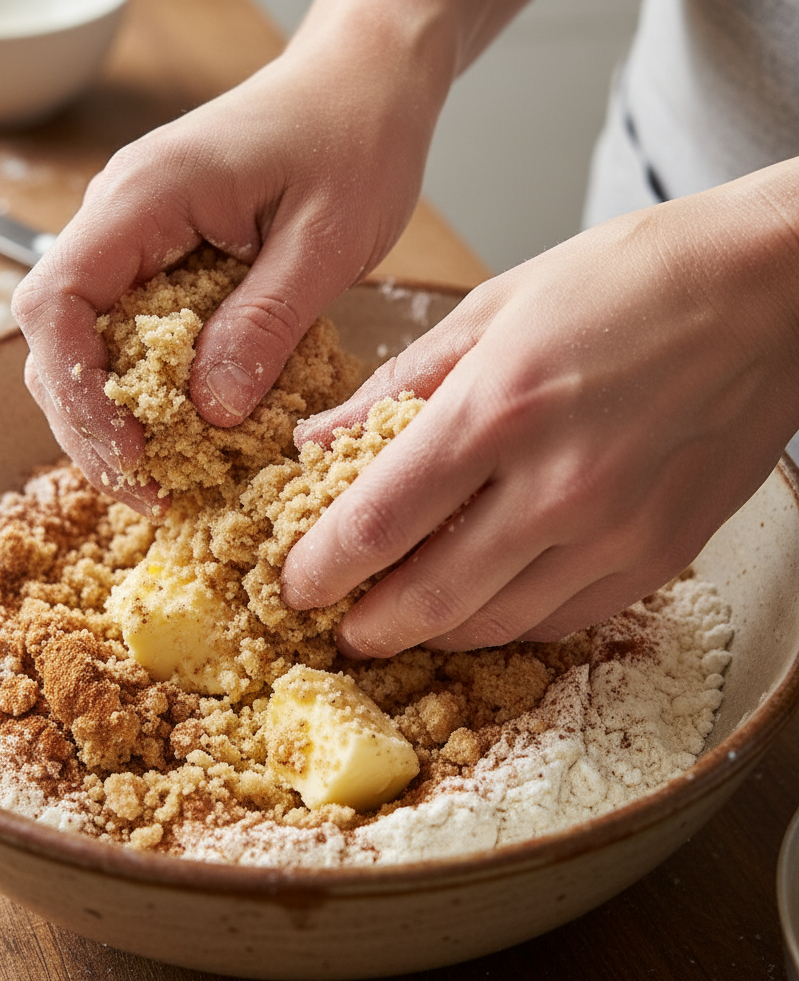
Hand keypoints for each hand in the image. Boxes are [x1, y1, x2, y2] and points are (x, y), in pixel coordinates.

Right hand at [11, 1, 460, 509]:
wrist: (362, 81)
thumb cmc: (354, 137)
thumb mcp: (325, 241)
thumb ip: (265, 323)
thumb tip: (210, 412)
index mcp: (144, 198)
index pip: (56, 302)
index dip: (77, 390)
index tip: (134, 453)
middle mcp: (119, 216)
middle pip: (55, 338)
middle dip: (92, 426)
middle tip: (151, 493)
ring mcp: (135, 237)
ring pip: (85, 342)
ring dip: (115, 417)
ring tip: (163, 480)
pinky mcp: (161, 257)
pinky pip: (127, 332)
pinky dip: (146, 390)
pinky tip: (182, 433)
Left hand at [282, 163, 798, 654]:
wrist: (771, 289)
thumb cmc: (628, 281)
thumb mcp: (492, 309)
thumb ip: (395, 386)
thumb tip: (319, 441)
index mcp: (498, 409)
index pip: (378, 524)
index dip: (320, 569)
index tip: (295, 583)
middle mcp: (557, 485)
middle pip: (428, 599)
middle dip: (366, 625)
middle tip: (338, 623)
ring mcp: (615, 532)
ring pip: (494, 625)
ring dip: (431, 633)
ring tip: (398, 619)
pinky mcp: (659, 556)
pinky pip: (560, 621)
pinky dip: (504, 625)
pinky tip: (477, 606)